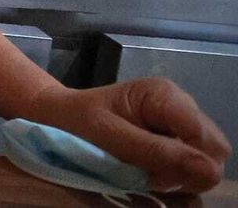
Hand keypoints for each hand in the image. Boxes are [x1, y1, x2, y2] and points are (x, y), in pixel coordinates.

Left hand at [26, 79, 230, 192]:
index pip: (207, 140)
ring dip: (176, 175)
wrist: (56, 117)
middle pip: (214, 151)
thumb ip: (156, 152)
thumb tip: (209, 171)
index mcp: (165, 95)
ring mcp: (178, 123)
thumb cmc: (77, 122)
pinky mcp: (173, 138)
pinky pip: (189, 165)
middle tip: (146, 175)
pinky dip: (170, 175)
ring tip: (140, 171)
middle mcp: (180, 105)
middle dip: (186, 171)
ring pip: (204, 162)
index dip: (188, 163)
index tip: (153, 173)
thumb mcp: (110, 137)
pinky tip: (144, 170)